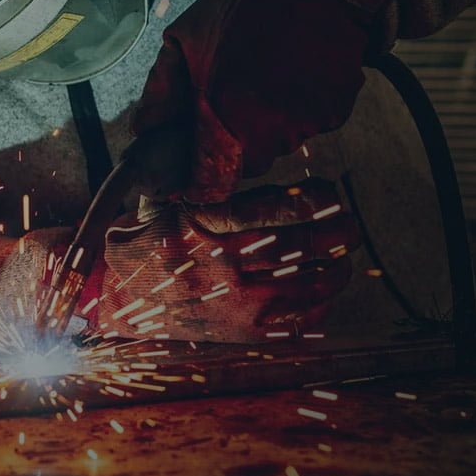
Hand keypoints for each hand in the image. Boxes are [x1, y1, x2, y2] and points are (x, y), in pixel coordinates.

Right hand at [86, 181, 360, 342]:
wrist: (123, 293)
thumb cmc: (151, 236)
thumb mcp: (165, 197)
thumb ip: (202, 179)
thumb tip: (240, 145)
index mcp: (204, 226)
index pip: (270, 210)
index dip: (310, 200)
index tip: (330, 191)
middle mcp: (221, 266)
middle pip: (296, 249)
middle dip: (335, 235)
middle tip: (352, 224)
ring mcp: (233, 303)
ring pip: (304, 285)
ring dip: (335, 270)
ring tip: (344, 256)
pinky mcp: (240, 330)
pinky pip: (295, 320)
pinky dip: (318, 304)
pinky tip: (325, 289)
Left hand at [131, 0, 409, 202]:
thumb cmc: (245, 7)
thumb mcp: (186, 36)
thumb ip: (162, 89)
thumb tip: (144, 130)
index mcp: (222, 112)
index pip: (209, 179)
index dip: (199, 180)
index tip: (194, 173)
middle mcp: (265, 128)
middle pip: (245, 165)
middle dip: (233, 145)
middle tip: (232, 105)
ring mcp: (304, 123)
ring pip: (278, 145)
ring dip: (268, 125)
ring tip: (265, 78)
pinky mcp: (335, 112)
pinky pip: (310, 127)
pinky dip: (300, 110)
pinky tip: (293, 75)